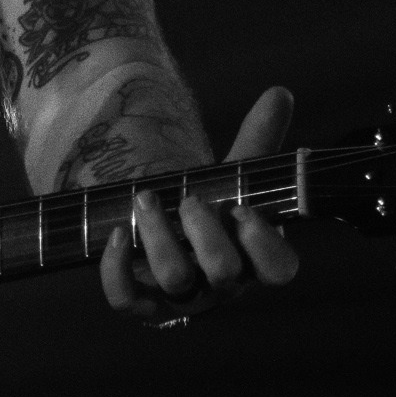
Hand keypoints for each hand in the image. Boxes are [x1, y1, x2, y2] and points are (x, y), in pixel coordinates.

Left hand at [99, 86, 300, 323]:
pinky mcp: (142, 303)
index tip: (242, 207)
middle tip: (189, 200)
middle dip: (206, 234)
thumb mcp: (233, 176)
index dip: (264, 243)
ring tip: (144, 198)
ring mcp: (183, 298)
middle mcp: (223, 285)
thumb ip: (258, 139)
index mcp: (256, 258)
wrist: (165, 235)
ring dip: (158, 238)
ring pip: (175, 282)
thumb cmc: (212, 207)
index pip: (279, 269)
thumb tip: (279, 93)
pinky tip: (116, 235)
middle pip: (225, 275)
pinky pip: (127, 300)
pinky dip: (117, 270)